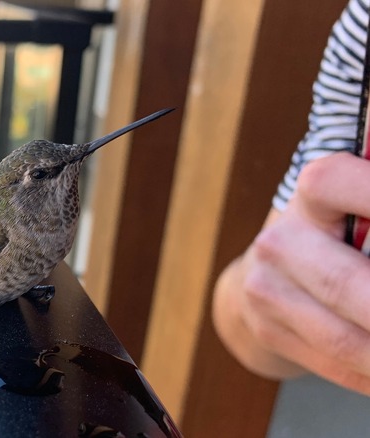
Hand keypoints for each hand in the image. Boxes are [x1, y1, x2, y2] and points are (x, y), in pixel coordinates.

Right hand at [213, 152, 369, 393]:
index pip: (339, 182)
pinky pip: (337, 364)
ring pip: (348, 338)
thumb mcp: (360, 203)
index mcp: (311, 194)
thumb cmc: (336, 235)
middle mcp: (280, 239)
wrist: (267, 279)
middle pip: (348, 284)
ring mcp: (267, 288)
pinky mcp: (269, 330)